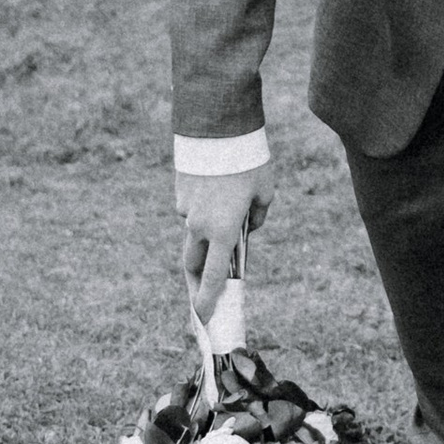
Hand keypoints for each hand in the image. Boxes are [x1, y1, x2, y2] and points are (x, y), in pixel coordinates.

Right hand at [180, 174, 270, 323]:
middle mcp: (199, 225)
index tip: (203, 317)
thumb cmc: (248, 161)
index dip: (208, 300)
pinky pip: (191, 207)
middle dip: (198, 279)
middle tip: (203, 290)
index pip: (214, 276)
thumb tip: (248, 228)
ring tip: (227, 205)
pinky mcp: (179, 191)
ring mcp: (186, 208)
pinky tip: (217, 185)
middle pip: (193, 263)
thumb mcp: (264, 191)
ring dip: (205, 233)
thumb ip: (258, 216)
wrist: (218, 126)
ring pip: (193, 231)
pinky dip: (202, 206)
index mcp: (223, 230)